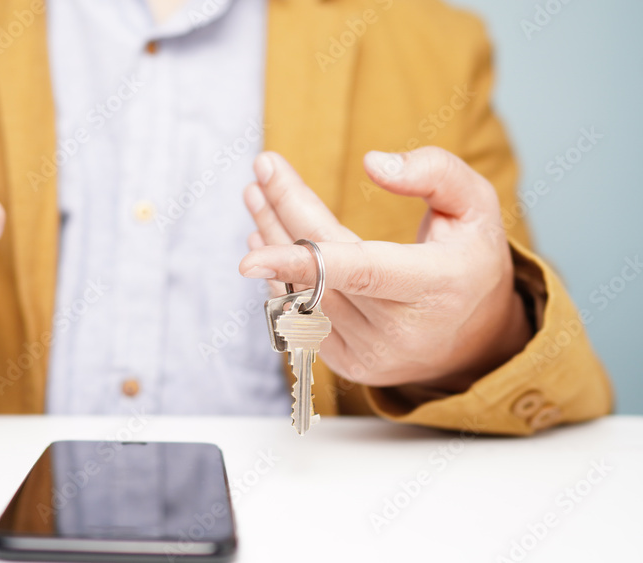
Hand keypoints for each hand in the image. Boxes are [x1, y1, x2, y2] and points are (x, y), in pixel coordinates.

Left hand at [239, 148, 530, 391]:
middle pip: (318, 269)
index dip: (300, 262)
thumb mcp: (477, 205)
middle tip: (261, 170)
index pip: (359, 273)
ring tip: (258, 197)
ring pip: (301, 292)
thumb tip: (371, 163)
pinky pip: (301, 316)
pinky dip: (282, 278)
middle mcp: (400, 330)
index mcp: (435, 286)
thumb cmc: (471, 262)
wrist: (478, 342)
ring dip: (273, 241)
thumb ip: (434, 172)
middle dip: (281, 213)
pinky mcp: (350, 366)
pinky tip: (270, 244)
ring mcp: (371, 353)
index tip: (249, 257)